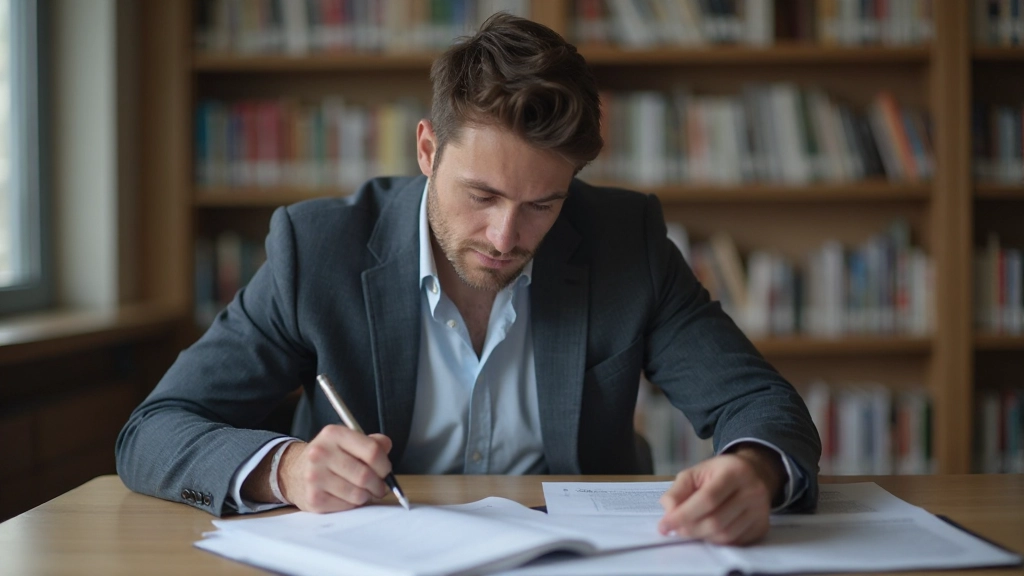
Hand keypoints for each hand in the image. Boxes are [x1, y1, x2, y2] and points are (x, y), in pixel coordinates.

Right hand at [277, 425, 393, 512]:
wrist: (293, 472)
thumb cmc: (328, 457)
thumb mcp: (347, 441)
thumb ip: (371, 442)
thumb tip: (386, 447)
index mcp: (333, 434)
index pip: (372, 451)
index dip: (385, 465)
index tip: (386, 471)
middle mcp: (321, 453)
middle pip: (365, 475)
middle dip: (379, 485)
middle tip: (380, 487)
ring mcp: (315, 477)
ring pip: (358, 494)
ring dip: (367, 496)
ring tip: (365, 492)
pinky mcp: (314, 498)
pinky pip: (346, 506)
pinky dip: (353, 504)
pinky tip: (348, 497)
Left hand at [657, 445, 783, 545]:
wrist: (754, 473)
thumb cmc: (719, 473)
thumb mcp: (695, 473)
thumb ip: (678, 490)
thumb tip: (669, 512)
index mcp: (734, 472)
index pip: (707, 499)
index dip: (683, 515)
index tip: (664, 525)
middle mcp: (752, 491)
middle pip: (716, 521)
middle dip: (690, 529)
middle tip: (675, 530)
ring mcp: (760, 511)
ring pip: (725, 535)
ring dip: (702, 537)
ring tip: (690, 529)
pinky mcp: (762, 527)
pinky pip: (735, 542)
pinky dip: (716, 541)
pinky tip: (707, 532)